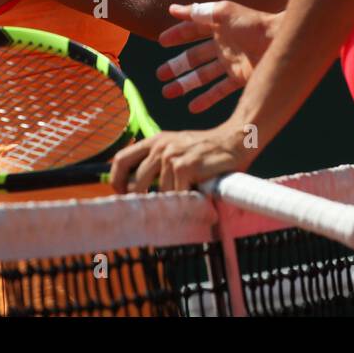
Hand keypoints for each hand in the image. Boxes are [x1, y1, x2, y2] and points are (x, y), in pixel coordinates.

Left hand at [109, 126, 251, 192]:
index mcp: (155, 141)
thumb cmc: (208, 151)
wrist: (236, 140)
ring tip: (185, 203)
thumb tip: (137, 188)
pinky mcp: (186, 167)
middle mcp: (160, 146)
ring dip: (172, 203)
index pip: (121, 160)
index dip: (117, 181)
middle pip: (135, 183)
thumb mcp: (178, 148)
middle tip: (155, 212)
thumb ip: (159, 163)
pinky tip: (197, 198)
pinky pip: (177, 195)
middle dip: (143, 202)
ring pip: (159, 194)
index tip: (124, 195)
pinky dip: (187, 201)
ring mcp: (172, 156)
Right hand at [156, 1, 278, 112]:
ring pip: (203, 75)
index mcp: (218, 26)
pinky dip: (205, 99)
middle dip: (177, 66)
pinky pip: (219, 90)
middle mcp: (223, 45)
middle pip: (194, 57)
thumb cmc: (253, 23)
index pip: (192, 30)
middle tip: (159, 75)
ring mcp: (231, 63)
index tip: (161, 42)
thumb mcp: (223, 12)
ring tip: (168, 92)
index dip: (177, 35)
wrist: (280, 41)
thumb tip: (173, 8)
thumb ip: (198, 11)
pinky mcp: (240, 78)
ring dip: (185, 84)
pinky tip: (192, 106)